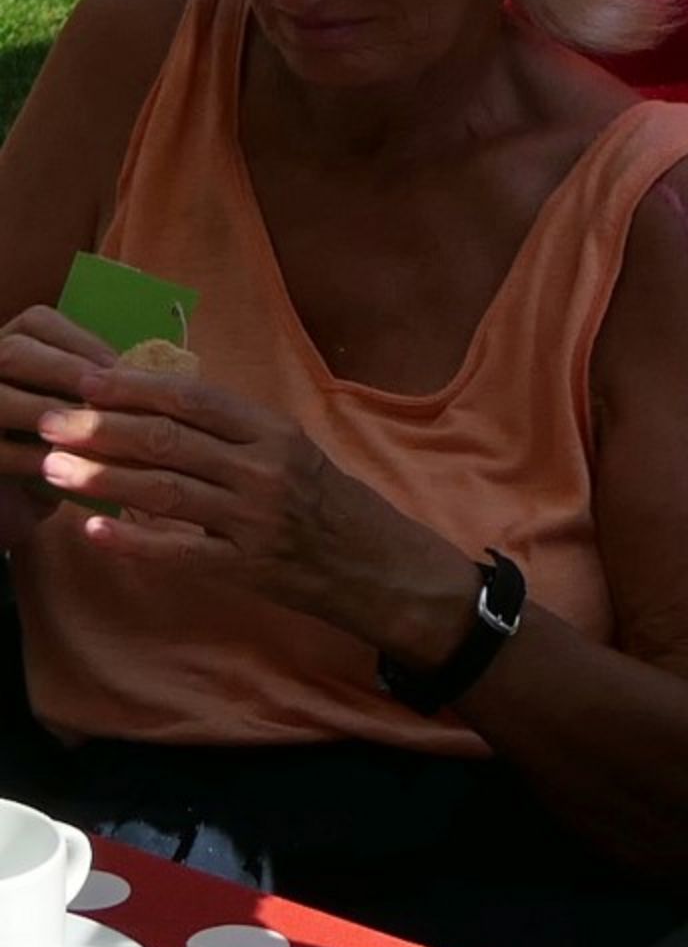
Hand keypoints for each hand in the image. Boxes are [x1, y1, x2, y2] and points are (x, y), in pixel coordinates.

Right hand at [0, 306, 115, 531]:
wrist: (14, 498)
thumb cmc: (51, 445)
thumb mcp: (69, 405)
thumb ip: (93, 384)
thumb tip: (152, 370)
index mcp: (8, 345)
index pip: (38, 323)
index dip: (81, 342)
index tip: (120, 367)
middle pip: (15, 352)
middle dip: (69, 372)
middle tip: (110, 397)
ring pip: (2, 398)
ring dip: (57, 414)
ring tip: (100, 430)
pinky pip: (1, 449)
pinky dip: (41, 456)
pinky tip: (78, 464)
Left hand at [33, 359, 467, 645]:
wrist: (378, 565)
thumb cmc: (327, 502)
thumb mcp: (291, 450)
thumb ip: (232, 432)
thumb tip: (155, 406)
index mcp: (274, 431)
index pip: (193, 398)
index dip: (134, 386)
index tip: (86, 379)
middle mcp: (264, 469)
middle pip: (169, 440)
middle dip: (102, 428)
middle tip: (51, 421)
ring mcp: (255, 520)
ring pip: (165, 490)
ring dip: (103, 477)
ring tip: (54, 467)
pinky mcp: (247, 567)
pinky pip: (179, 551)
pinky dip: (133, 540)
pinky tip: (93, 529)